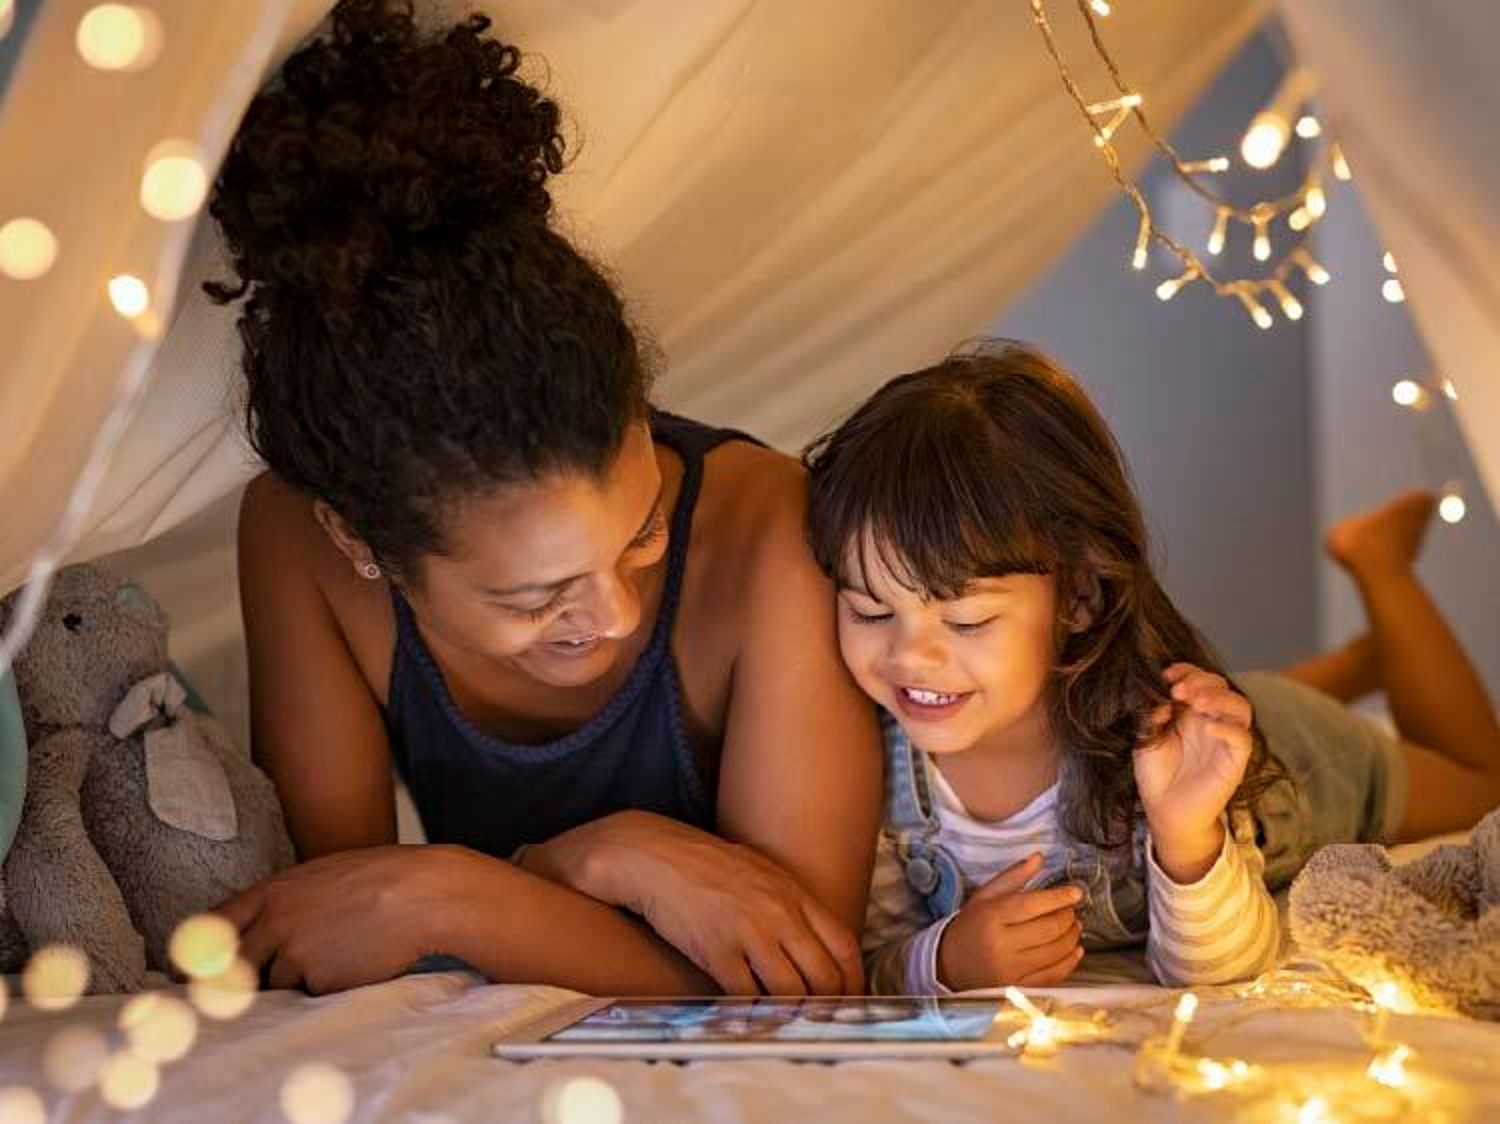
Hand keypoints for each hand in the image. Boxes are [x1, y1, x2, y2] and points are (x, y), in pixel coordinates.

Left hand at [217, 844, 473, 993]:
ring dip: (297, 978)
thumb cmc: (382, 877)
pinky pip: (311, 993)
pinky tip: (355, 961)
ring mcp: (295, 954)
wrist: (423, 894)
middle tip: (246, 985)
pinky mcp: (319, 981)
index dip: (202, 951)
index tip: (193, 968)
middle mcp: (274, 923)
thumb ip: (286, 900)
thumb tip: (261, 927)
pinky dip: (327, 986)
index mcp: (273, 891)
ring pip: (277, 983)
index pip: (215, 926)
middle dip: (239, 979)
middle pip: (234, 966)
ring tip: (337, 951)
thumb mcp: (322, 875)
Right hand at [521, 811, 862, 995]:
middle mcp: (779, 913)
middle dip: (829, 1007)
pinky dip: (754, 1017)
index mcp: (794, 893)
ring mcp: (749, 933)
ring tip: (790, 1027)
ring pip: (791, 993)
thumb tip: (810, 939)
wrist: (652, 856)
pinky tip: (753, 1022)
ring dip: (793, 1016)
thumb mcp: (760, 872)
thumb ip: (788, 904)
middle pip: (825, 976)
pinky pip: (747, 998)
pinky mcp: (716, 951)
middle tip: (822, 1023)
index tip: (849, 1000)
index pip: (845, 945)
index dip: (854, 981)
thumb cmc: (705, 865)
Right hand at [936, 853, 1083, 991]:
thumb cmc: (970, 926)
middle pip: (1049, 928)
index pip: (1033, 905)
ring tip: (1073, 926)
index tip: (1076, 893)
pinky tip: (1075, 949)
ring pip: (1055, 952)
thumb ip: (1014, 876)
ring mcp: (1011, 969)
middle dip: (1068, 917)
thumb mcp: (985, 896)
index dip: (1060, 898)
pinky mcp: (1018, 986)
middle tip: (1071, 910)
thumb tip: (1040, 857)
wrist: (951, 963)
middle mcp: (1002, 944)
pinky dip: (1070, 961)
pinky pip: (1053, 975)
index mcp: (992, 917)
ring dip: (1072, 937)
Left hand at [1133, 664, 1253, 880]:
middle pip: (1222, 687)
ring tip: (1196, 702)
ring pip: (1240, 707)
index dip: (1188, 671)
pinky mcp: (1234, 762)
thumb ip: (1152, 715)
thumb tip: (1160, 698)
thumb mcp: (1146, 737)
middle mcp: (1211, 721)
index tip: (1167, 674)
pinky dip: (1228, 728)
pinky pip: (1242, 739)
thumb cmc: (1156, 772)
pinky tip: (1207, 727)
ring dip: (1219, 698)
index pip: (1201, 679)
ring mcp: (1225, 740)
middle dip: (1201, 681)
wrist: (1164, 809)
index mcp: (1191, 711)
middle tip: (1178, 690)